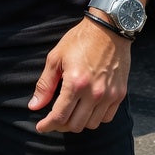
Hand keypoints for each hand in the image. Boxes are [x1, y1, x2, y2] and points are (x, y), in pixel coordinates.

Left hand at [27, 18, 131, 133]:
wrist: (109, 28)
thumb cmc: (80, 40)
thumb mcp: (56, 57)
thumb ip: (45, 84)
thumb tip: (34, 106)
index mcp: (75, 83)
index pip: (59, 116)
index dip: (47, 125)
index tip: (41, 127)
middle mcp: (94, 93)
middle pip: (75, 125)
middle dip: (61, 125)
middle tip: (54, 118)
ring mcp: (109, 95)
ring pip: (91, 124)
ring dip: (78, 122)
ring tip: (71, 112)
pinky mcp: (120, 94)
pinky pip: (106, 118)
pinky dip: (95, 118)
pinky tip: (88, 108)